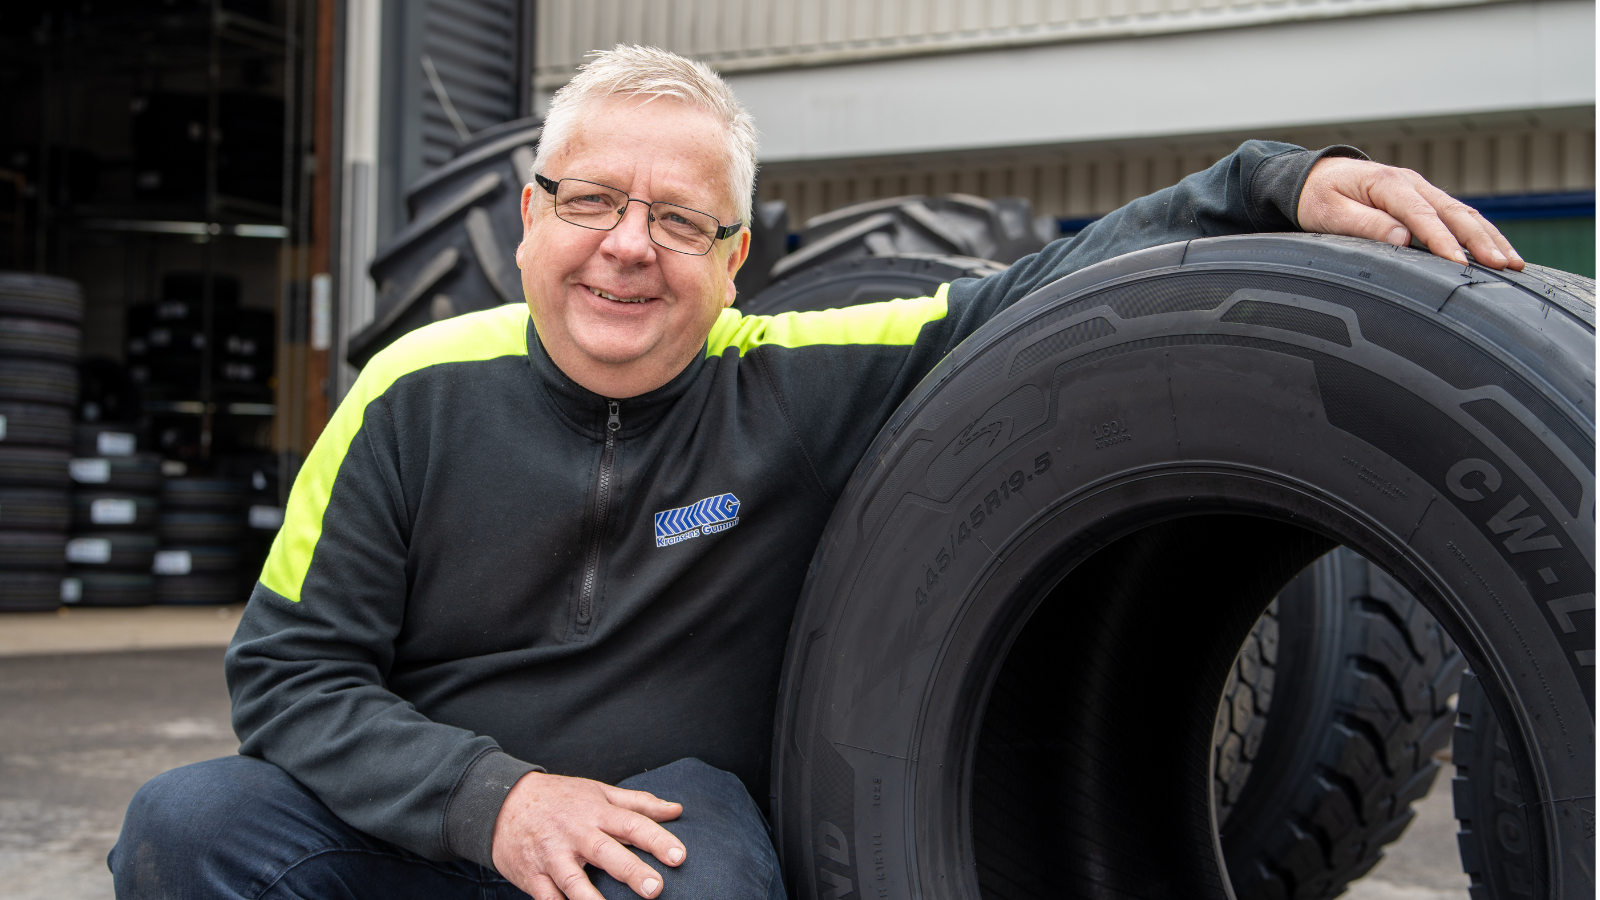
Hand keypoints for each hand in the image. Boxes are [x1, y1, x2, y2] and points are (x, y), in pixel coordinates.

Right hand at [491, 771, 685, 899]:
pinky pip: (548, 898)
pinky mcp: (533, 876)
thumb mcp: (599, 792)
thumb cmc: (560, 798)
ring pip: (574, 882)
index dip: (657, 839)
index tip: (680, 856)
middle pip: (607, 852)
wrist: (502, 802)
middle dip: (631, 871)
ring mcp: (552, 856)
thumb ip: (639, 803)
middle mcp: (575, 833)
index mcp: (596, 812)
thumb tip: (677, 809)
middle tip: (655, 888)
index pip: (632, 824)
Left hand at [1297, 156, 1523, 270]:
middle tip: (1504, 266)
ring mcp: (1420, 189)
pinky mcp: (1423, 199)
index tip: (1461, 264)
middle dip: (1482, 240)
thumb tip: (1402, 239)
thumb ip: (1365, 225)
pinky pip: (1456, 216)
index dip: (1443, 241)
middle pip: (1455, 213)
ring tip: (1513, 262)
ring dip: (1490, 237)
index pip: (1422, 216)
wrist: (1313, 176)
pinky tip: (1496, 250)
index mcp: (1388, 184)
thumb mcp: (1330, 213)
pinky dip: (1480, 232)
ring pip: (1464, 213)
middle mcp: (1411, 182)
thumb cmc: (1317, 197)